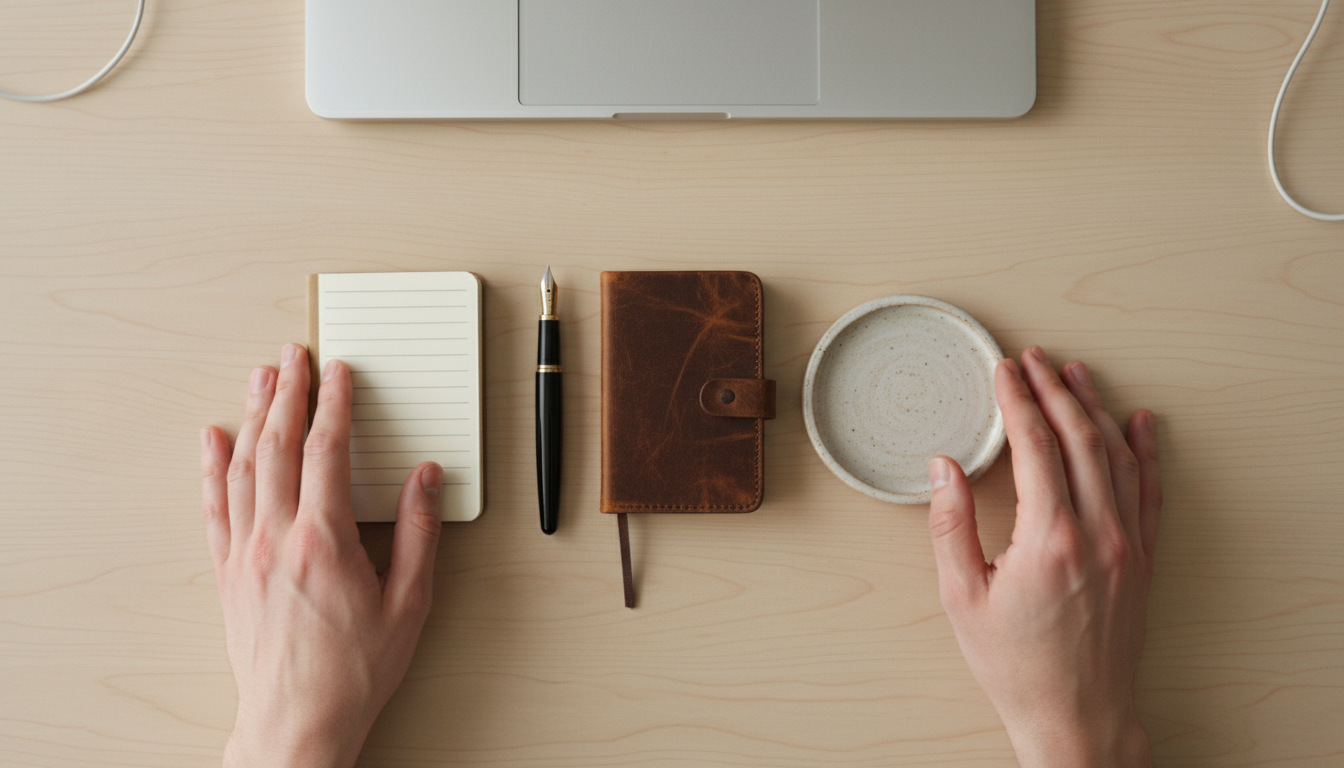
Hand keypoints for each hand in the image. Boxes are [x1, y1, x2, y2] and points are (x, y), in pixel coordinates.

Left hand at [200, 344, 443, 767]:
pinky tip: (214, 441)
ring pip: (243, 468)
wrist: (296, 722)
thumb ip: (417, 533)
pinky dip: (214, 468)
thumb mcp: (408, 603)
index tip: (339, 374)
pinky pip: (215, 507)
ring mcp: (246, 555)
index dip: (334, 406)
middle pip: (277, 447)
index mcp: (323, 542)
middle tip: (295, 357)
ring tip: (261, 380)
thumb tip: (426, 479)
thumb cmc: (353, 672)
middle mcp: (276, 540)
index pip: (326, 453)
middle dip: (288, 394)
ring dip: (253, 416)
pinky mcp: (229, 574)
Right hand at [927, 347, 1160, 767]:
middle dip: (1054, 389)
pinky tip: (1140, 424)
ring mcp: (1128, 545)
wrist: (1077, 716)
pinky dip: (1146, 451)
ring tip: (1075, 375)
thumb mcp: (962, 598)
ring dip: (1095, 409)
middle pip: (1080, 438)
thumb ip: (951, 526)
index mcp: (1050, 538)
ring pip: (1118, 456)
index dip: (1017, 400)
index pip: (1036, 445)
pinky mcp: (1143, 560)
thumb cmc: (1017, 665)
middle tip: (1034, 359)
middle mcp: (1098, 534)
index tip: (1003, 371)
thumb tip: (944, 469)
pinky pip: (1150, 491)